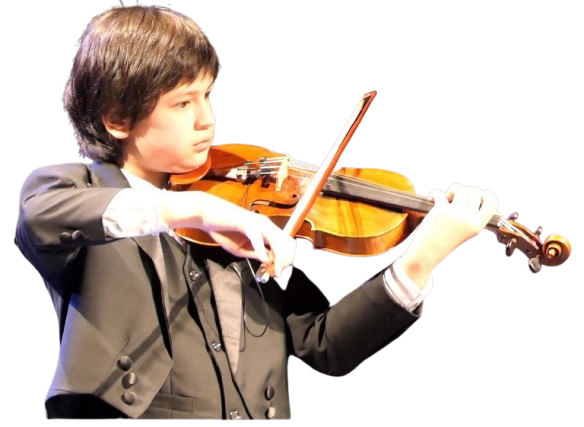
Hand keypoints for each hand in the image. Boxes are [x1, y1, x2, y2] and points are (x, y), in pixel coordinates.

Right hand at [160, 191, 296, 277]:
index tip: (277, 273)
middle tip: (276, 275)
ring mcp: (258, 222)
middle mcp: (266, 224)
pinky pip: (257, 237)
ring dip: (277, 258)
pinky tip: (264, 260)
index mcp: (266, 230)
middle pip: (285, 243)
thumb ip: (255, 254)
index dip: (285, 260)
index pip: (286, 244)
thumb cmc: (224, 231)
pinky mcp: (246, 222)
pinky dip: (261, 249)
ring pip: (276, 240)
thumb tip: (269, 262)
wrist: (207, 216)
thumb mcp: (242, 249)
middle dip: (284, 261)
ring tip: (273, 271)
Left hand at [399, 183, 499, 284]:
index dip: (486, 194)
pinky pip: (439, 192)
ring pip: (459, 188)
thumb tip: (470, 193)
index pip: (493, 202)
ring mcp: (455, 215)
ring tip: (445, 198)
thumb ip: (471, 216)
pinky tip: (431, 200)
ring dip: (451, 190)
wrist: (426, 255)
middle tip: (454, 199)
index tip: (474, 196)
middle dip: (464, 190)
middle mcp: (469, 220)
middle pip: (475, 190)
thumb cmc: (443, 242)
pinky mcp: (440, 211)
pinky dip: (434, 193)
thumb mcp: (465, 232)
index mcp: (478, 226)